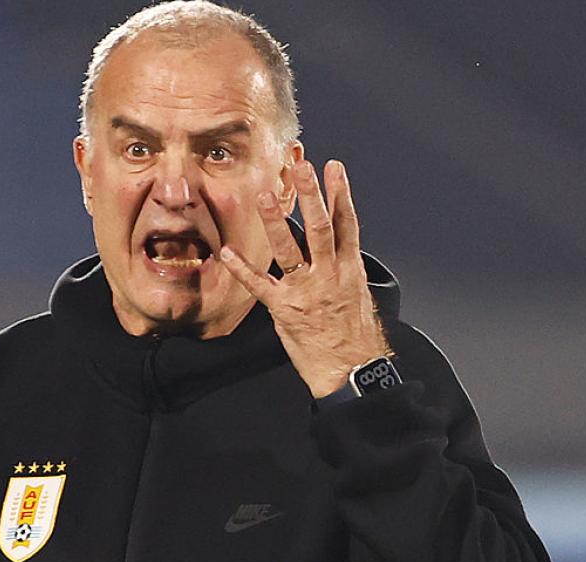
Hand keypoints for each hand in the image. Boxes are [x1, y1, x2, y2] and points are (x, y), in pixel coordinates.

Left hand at [220, 159, 390, 398]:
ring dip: (276, 222)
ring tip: (264, 196)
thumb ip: (344, 269)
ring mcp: (307, 291)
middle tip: (301, 167)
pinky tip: (227, 252)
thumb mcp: (358, 295)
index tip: (335, 168)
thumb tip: (338, 248)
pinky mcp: (286, 309)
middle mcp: (330, 275)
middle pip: (322, 228)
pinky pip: (261, 285)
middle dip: (312, 195)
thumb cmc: (354, 335)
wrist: (351, 369)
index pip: (347, 224)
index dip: (341, 194)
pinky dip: (243, 269)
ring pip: (291, 250)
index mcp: (350, 269)